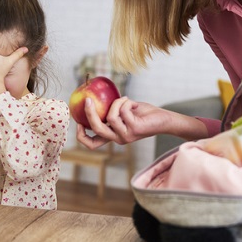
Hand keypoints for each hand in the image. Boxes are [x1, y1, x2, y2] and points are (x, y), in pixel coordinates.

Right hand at [76, 96, 207, 149]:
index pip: (92, 143)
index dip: (81, 136)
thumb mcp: (124, 111)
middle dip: (89, 114)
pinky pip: (123, 111)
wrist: (164, 119)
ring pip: (110, 117)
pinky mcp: (134, 129)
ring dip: (116, 103)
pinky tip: (133, 103)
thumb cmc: (144, 114)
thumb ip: (111, 109)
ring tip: (125, 99)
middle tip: (88, 100)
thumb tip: (94, 97)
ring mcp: (126, 135)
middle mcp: (117, 139)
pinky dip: (125, 102)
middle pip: (96, 130)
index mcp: (113, 136)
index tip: (78, 122)